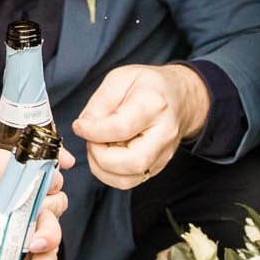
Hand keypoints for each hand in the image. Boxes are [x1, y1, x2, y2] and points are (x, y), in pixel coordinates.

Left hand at [70, 63, 209, 189]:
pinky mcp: (157, 167)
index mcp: (154, 106)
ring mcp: (163, 154)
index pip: (121, 128)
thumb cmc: (149, 85)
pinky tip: (107, 154)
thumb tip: (84, 126)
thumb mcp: (121, 78)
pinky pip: (129, 181)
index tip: (80, 126)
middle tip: (91, 140)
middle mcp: (163, 134)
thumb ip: (100, 102)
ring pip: (128, 179)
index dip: (93, 131)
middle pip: (132, 162)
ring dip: (102, 169)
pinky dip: (110, 173)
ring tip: (97, 147)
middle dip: (100, 157)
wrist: (180, 97)